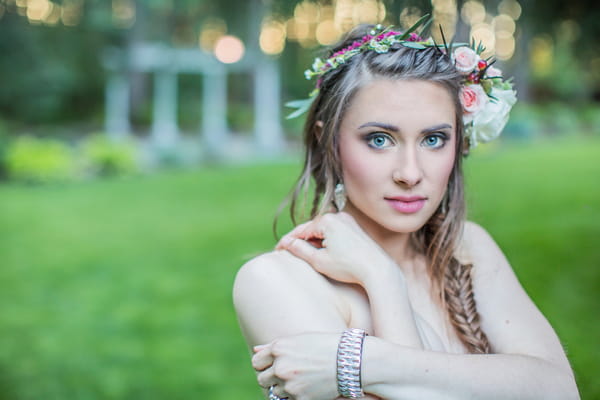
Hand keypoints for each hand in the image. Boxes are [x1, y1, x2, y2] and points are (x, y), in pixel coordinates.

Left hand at [253, 332, 382, 399]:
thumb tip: (256, 350)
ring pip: (274, 391)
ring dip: (283, 388)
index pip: (256, 362)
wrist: (350, 361)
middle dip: (272, 378)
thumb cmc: (325, 346)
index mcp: (279, 348)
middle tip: (288, 374)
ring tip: (300, 379)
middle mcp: (281, 366)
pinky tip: (308, 386)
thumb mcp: (299, 340)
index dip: (264, 364)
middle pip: (262, 379)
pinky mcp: (300, 399)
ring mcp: (289, 384)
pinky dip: (295, 395)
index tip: (272, 365)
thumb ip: (275, 346)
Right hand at [276, 212, 398, 285]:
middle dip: (300, 240)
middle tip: (286, 250)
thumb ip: (300, 250)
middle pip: (312, 228)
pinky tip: (322, 252)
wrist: (377, 269)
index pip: (301, 231)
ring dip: (313, 240)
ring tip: (303, 253)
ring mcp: (348, 221)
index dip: (288, 241)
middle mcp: (338, 216)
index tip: (277, 249)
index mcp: (326, 221)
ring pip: (323, 230)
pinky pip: (334, 232)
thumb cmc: (348, 266)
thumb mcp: (319, 260)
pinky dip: (325, 240)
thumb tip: (288, 243)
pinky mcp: (355, 228)